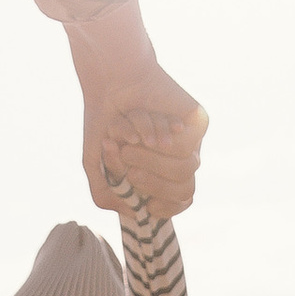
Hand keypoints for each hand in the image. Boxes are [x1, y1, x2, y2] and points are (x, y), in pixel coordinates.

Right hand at [67, 0, 207, 217]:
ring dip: (150, 159)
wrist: (110, 81)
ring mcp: (191, 140)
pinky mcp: (198, 121)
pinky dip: (155, 136)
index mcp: (161, 170)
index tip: (147, 206)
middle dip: (153, 183)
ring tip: (130, 141)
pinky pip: (184, 145)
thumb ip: (106, 194)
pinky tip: (140, 120)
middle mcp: (179, 157)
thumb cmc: (103, 119)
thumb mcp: (95, 162)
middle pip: (186, 189)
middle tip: (130, 170)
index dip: (167, 208)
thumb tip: (133, 214)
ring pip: (186, 169)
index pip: (180, 200)